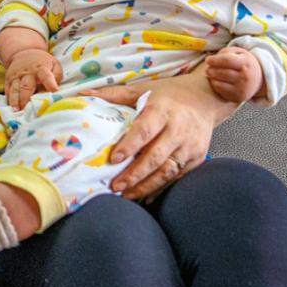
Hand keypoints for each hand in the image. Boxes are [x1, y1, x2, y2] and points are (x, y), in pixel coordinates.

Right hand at [4, 48, 61, 110]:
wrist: (23, 52)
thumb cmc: (41, 62)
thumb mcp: (53, 63)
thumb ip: (57, 75)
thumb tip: (56, 88)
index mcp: (41, 68)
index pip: (46, 76)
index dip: (50, 83)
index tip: (55, 91)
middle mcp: (27, 73)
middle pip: (26, 86)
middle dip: (26, 98)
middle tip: (28, 109)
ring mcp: (16, 77)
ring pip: (15, 90)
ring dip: (15, 101)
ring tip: (16, 110)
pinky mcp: (8, 80)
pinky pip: (8, 90)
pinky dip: (9, 100)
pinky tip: (10, 108)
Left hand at [80, 76, 220, 200]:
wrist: (206, 98)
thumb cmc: (168, 95)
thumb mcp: (142, 89)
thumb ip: (114, 95)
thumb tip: (81, 95)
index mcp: (162, 111)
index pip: (145, 130)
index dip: (129, 146)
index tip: (114, 159)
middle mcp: (178, 130)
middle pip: (155, 157)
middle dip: (134, 174)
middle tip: (115, 186)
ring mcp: (190, 146)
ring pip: (167, 171)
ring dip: (145, 186)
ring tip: (126, 195)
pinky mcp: (197, 158)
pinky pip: (177, 177)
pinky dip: (160, 188)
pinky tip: (145, 197)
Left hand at [206, 46, 262, 103]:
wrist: (258, 79)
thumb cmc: (243, 63)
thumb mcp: (238, 53)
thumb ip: (225, 53)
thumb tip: (211, 60)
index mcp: (246, 63)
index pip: (227, 60)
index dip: (214, 60)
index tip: (208, 60)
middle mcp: (245, 77)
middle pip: (221, 72)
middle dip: (210, 69)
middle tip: (208, 68)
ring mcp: (242, 88)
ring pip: (218, 82)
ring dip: (211, 77)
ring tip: (212, 73)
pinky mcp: (237, 97)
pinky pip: (219, 90)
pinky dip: (215, 84)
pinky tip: (217, 80)